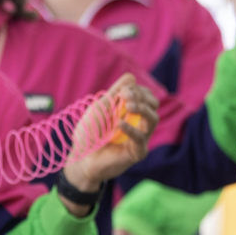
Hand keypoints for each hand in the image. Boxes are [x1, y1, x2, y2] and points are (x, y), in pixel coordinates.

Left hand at [61, 76, 158, 214]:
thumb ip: (115, 93)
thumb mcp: (100, 108)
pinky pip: (141, 138)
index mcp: (131, 111)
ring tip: (128, 105)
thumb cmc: (89, 134)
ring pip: (153, 118)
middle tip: (127, 96)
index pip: (145, 95)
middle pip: (154, 104)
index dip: (137, 90)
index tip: (123, 91)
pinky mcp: (137, 152)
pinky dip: (131, 129)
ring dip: (142, 108)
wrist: (81, 158)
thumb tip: (131, 76)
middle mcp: (139, 123)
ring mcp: (140, 137)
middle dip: (142, 96)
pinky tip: (119, 124)